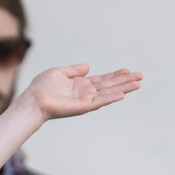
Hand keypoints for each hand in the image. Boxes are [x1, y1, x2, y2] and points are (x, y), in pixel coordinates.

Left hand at [24, 65, 141, 119]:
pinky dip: (110, 98)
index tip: (129, 71)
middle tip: (141, 76)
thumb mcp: (59, 72)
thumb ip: (74, 70)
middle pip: (110, 86)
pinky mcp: (82, 107)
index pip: (103, 79)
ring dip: (123, 89)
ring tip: (138, 84)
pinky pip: (99, 102)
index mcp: (81, 84)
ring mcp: (85, 100)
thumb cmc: (42, 87)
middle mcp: (86, 93)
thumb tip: (88, 67)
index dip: (116, 75)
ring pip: (108, 93)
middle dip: (125, 81)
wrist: (33, 99)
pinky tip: (122, 94)